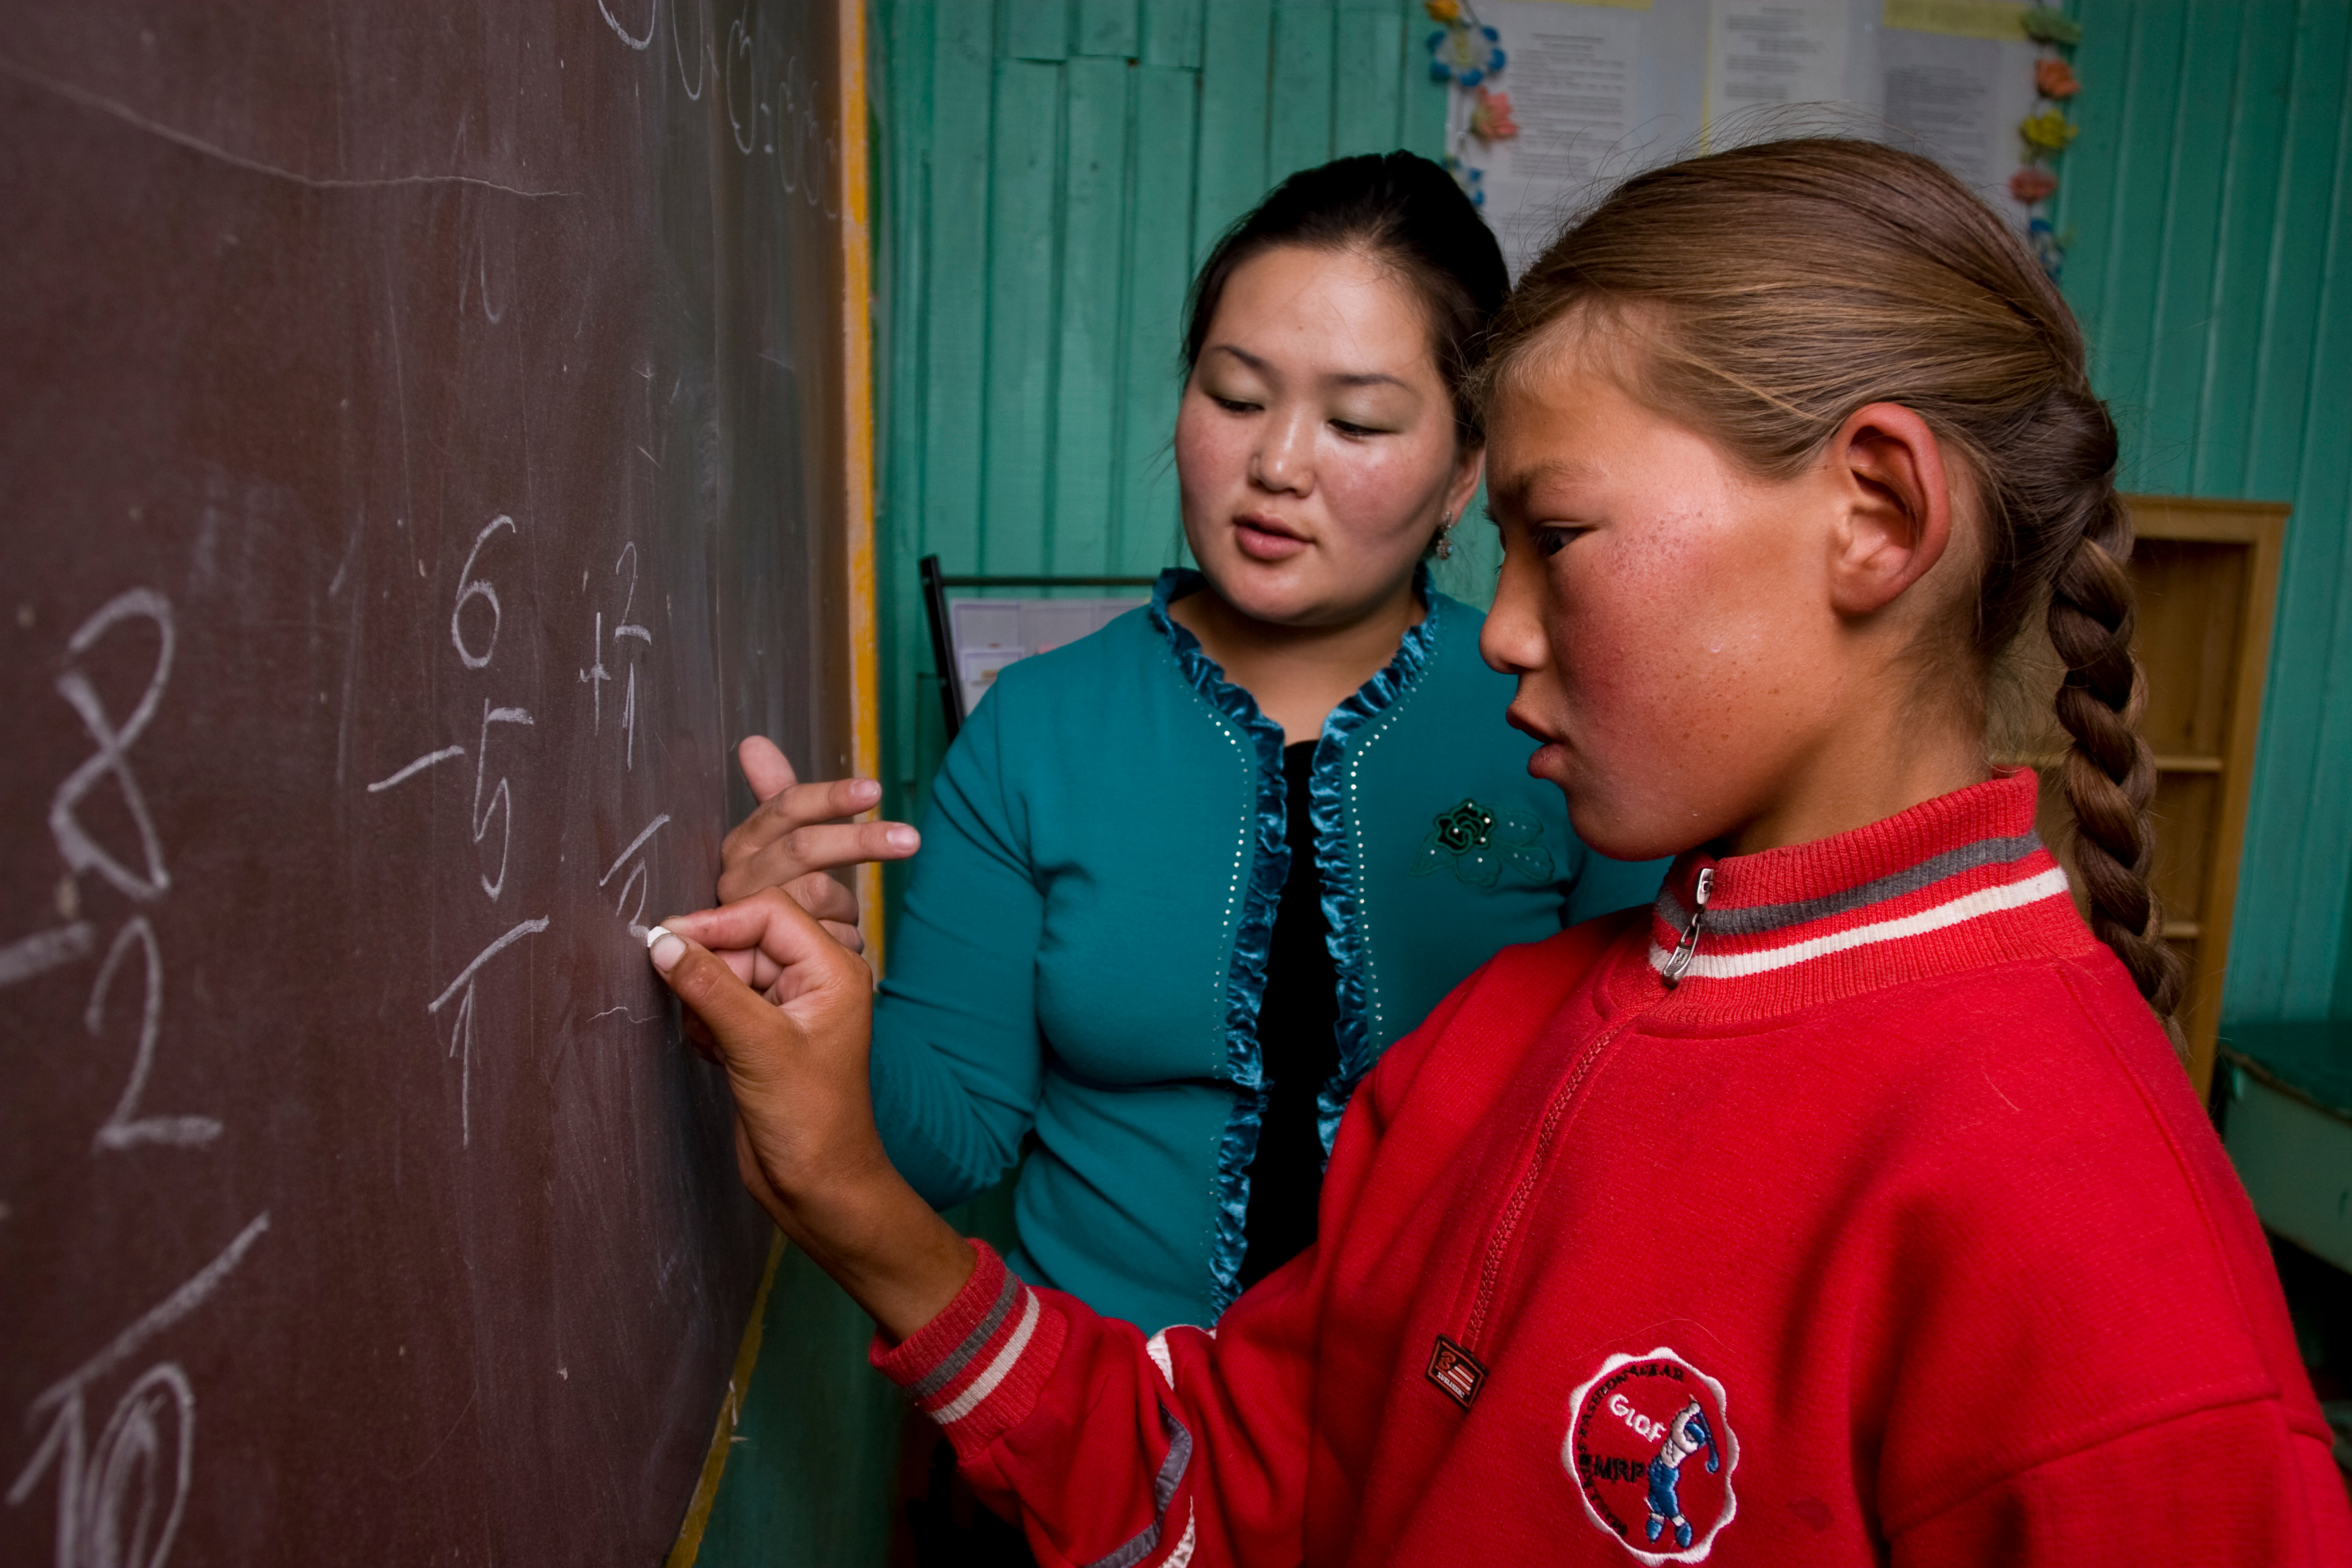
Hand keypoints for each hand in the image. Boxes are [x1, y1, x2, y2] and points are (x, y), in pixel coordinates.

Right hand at [647, 892, 972, 1340]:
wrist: (820, 1186)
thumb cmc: (809, 1120)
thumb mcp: (756, 1045)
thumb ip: (710, 987)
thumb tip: (662, 942)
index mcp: (832, 968)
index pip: (767, 913)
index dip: (714, 924)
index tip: (663, 942)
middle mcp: (814, 980)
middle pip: (743, 940)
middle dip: (707, 967)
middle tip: (682, 1001)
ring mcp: (787, 1008)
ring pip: (727, 973)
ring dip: (703, 998)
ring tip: (708, 1038)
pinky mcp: (763, 1036)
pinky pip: (721, 1003)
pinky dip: (705, 1021)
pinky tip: (711, 1053)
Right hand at [717, 739, 920, 950]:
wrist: (736, 965)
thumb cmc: (767, 891)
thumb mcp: (770, 841)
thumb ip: (771, 793)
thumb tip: (754, 742)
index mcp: (743, 841)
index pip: (787, 807)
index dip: (831, 797)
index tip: (875, 790)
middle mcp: (738, 875)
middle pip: (806, 848)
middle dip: (862, 841)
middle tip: (911, 839)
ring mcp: (746, 916)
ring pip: (819, 894)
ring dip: (845, 906)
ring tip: (844, 918)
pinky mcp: (762, 959)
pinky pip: (828, 938)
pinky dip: (845, 938)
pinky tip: (840, 942)